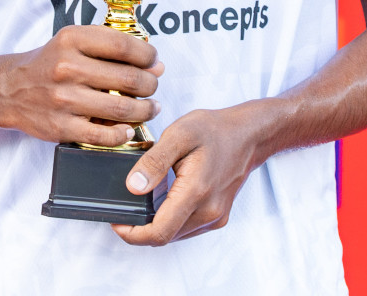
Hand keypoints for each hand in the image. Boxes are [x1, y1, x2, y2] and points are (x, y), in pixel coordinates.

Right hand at [0, 26, 162, 148]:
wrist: (9, 89)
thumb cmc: (49, 63)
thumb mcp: (73, 42)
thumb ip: (111, 47)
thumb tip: (155, 65)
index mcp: (72, 40)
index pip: (124, 46)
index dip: (148, 55)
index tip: (153, 61)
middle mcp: (67, 68)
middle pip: (128, 79)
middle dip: (150, 84)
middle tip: (152, 86)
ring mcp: (63, 100)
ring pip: (121, 109)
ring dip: (145, 110)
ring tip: (150, 107)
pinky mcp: (60, 127)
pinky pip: (103, 136)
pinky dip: (122, 133)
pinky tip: (128, 128)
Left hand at [112, 104, 266, 245]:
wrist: (248, 135)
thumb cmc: (215, 130)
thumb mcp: (179, 134)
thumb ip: (154, 162)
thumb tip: (133, 187)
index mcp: (196, 192)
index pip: (158, 232)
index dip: (132, 234)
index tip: (117, 221)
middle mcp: (208, 212)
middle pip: (165, 236)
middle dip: (139, 229)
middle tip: (124, 208)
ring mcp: (215, 217)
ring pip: (175, 234)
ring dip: (155, 225)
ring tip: (142, 200)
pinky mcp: (217, 217)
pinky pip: (186, 228)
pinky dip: (170, 220)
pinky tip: (163, 200)